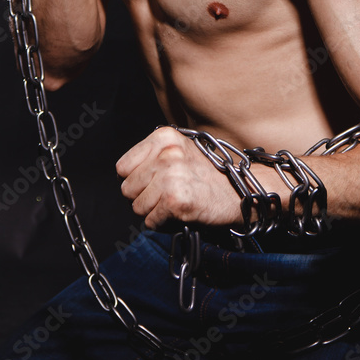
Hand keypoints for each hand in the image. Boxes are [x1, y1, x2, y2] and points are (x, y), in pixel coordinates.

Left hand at [116, 128, 242, 229]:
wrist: (237, 192)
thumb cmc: (207, 175)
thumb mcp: (179, 150)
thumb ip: (151, 156)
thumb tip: (123, 175)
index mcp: (164, 137)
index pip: (122, 167)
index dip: (136, 179)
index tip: (153, 180)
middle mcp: (167, 153)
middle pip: (127, 188)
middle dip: (143, 196)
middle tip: (167, 192)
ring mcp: (171, 176)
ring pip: (137, 207)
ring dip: (154, 211)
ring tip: (175, 201)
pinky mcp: (175, 200)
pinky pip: (151, 221)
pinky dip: (163, 222)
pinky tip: (180, 211)